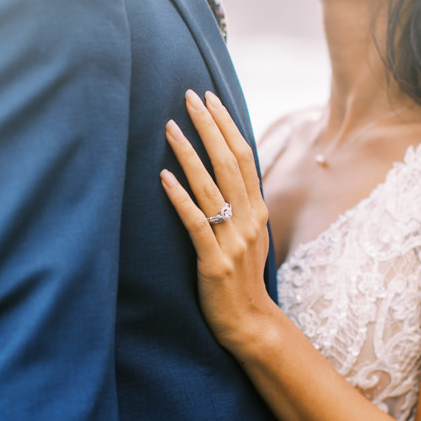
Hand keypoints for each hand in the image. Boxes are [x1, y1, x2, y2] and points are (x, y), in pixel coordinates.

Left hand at [160, 90, 277, 350]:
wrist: (250, 324)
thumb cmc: (240, 280)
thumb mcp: (246, 237)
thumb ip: (238, 206)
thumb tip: (220, 174)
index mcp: (257, 210)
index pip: (243, 156)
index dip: (226, 125)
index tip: (209, 98)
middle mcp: (249, 220)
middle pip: (229, 162)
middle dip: (208, 126)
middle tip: (189, 97)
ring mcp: (233, 241)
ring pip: (211, 187)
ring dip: (189, 154)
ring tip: (169, 127)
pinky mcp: (214, 262)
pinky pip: (196, 222)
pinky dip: (180, 197)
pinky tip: (164, 177)